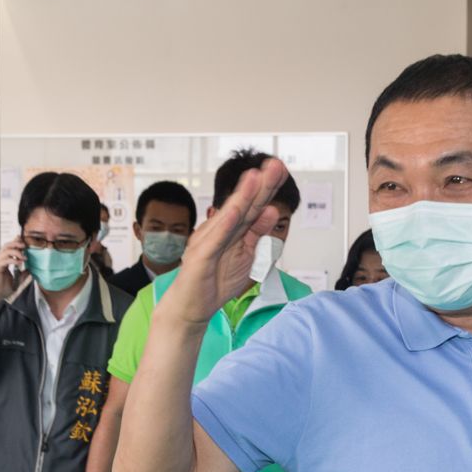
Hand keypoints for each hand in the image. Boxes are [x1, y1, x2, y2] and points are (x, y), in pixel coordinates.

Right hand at [0, 233, 26, 301]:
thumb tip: (30, 271)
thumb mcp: (16, 282)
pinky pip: (5, 260)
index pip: (9, 249)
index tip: (26, 244)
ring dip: (16, 251)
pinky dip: (13, 260)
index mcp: (3, 261)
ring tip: (24, 257)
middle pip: (7, 245)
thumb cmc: (1, 290)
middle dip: (16, 243)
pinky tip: (19, 263)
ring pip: (6, 250)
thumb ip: (22, 276)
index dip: (17, 244)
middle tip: (25, 246)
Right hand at [159, 159, 288, 326]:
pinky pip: (215, 239)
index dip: (267, 188)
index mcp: (233, 230)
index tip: (281, 169)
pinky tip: (236, 211)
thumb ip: (257, 234)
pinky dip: (226, 225)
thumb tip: (271, 211)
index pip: (253, 206)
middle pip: (244, 205)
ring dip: (243, 196)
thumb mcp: (246, 257)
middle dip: (260, 185)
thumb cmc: (215, 281)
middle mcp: (220, 230)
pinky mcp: (200, 257)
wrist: (190, 307)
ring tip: (256, 177)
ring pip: (229, 216)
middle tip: (275, 165)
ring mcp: (208, 241)